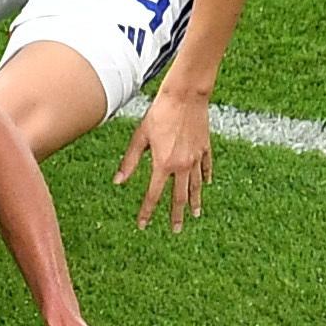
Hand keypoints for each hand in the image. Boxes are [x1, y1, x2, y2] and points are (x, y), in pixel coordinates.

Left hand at [114, 90, 212, 231]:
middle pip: (179, 197)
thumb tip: (118, 181)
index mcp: (163, 164)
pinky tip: (206, 184)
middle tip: (176, 230)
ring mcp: (196, 158)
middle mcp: (182, 166)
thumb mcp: (140, 137)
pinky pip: (206, 168)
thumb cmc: (160, 113)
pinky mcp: (205, 148)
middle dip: (177, 215)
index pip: (153, 195)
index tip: (143, 225)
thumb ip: (130, 161)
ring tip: (195, 215)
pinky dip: (205, 177)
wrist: (185, 95)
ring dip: (195, 202)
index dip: (147, 212)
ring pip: (196, 186)